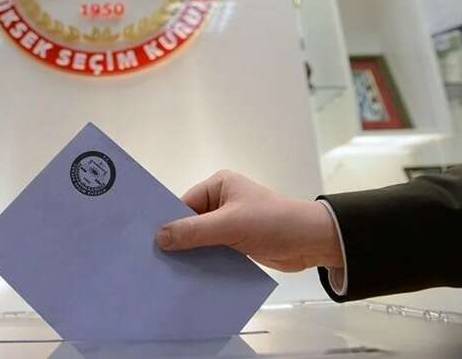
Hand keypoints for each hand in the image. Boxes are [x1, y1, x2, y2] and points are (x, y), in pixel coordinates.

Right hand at [155, 170, 343, 271]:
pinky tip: (189, 275)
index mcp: (219, 185)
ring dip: (191, 254)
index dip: (168, 221)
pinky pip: (213, 251)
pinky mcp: (237, 242)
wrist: (313, 242)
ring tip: (167, 271)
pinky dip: (204, 261)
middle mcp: (222, 201)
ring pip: (200, 239)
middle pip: (190, 222)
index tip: (148, 240)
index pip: (183, 203)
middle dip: (178, 240)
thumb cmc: (273, 223)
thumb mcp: (230, 225)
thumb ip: (194, 231)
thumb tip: (159, 237)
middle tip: (153, 259)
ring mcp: (230, 223)